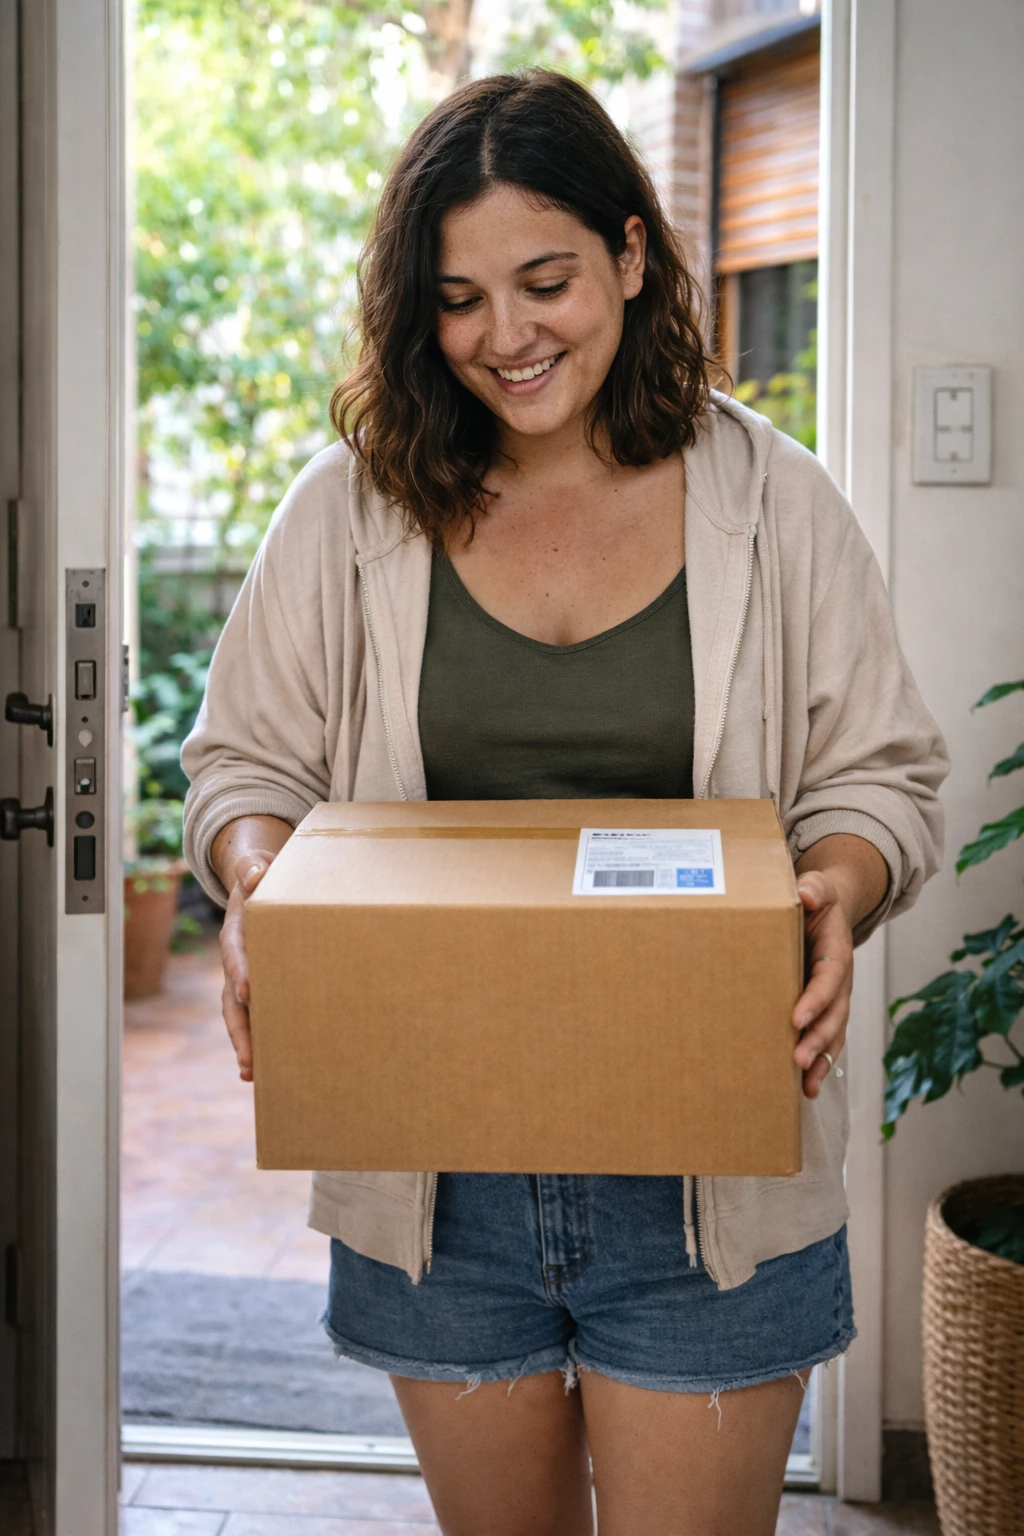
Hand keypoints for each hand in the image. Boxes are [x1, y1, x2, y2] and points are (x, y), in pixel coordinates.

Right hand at [219, 849, 276, 1081]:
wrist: (255, 883)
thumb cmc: (260, 878)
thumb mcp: (256, 868)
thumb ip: (254, 869)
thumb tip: (257, 874)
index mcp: (236, 933)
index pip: (235, 954)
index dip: (239, 972)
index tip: (247, 991)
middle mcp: (235, 962)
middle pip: (231, 1000)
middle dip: (239, 1030)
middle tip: (248, 1059)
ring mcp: (244, 977)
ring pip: (240, 1015)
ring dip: (246, 1044)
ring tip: (252, 1074)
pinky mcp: (259, 986)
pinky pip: (257, 1014)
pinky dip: (261, 1038)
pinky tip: (270, 1066)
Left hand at [792, 870, 854, 1098]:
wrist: (827, 910)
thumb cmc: (816, 899)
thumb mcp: (817, 886)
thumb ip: (814, 889)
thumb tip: (804, 894)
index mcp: (837, 953)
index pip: (829, 978)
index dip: (816, 999)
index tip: (797, 1017)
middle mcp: (841, 982)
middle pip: (835, 1015)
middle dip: (818, 1039)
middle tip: (799, 1059)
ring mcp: (834, 1000)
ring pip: (833, 1035)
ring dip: (821, 1060)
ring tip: (806, 1085)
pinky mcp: (823, 1011)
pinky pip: (825, 1040)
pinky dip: (819, 1065)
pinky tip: (806, 1088)